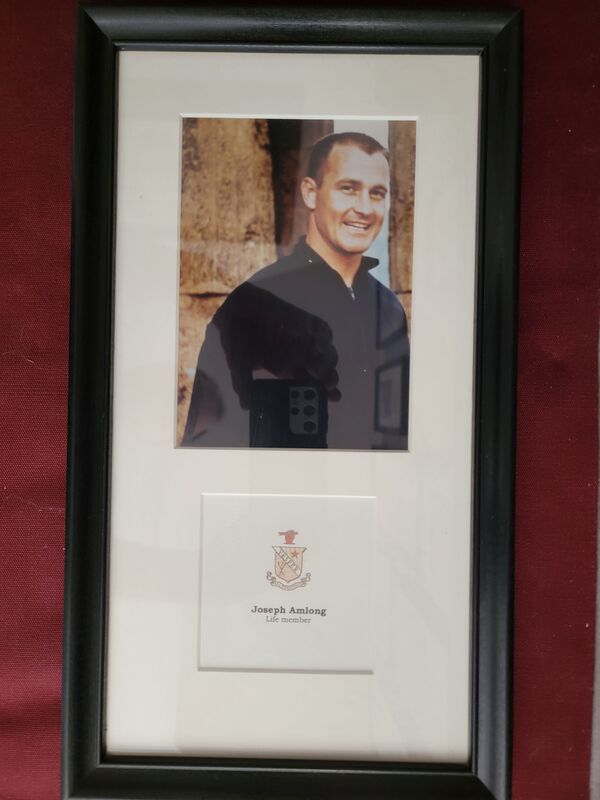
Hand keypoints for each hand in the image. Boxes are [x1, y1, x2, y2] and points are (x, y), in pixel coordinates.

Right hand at [214, 282, 339, 408]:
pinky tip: (318, 347)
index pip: (308, 386)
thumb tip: (245, 406)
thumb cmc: (238, 338)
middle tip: (326, 387)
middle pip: (323, 373)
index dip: (321, 395)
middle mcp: (299, 357)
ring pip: (327, 355)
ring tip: (319, 370)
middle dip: (328, 381)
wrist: (235, 308)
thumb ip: (244, 385)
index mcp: (286, 369)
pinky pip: (324, 332)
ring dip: (327, 364)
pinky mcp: (307, 323)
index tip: (328, 400)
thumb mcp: (239, 365)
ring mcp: (305, 340)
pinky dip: (325, 340)